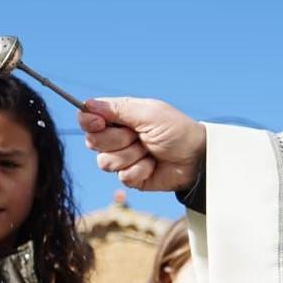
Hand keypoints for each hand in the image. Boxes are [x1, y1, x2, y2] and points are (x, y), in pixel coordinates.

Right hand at [79, 98, 205, 192]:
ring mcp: (122, 158)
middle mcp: (116, 137)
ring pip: (105, 162)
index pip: (87, 118)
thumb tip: (87, 104)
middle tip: (138, 135)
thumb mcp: (149, 113)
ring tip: (149, 151)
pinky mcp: (130, 177)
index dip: (89, 121)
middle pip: (92, 141)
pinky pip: (122, 176)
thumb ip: (118, 109)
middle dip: (117, 139)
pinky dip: (141, 169)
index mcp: (118, 117)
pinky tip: (153, 165)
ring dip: (131, 155)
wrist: (196, 158)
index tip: (100, 122)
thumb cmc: (176, 130)